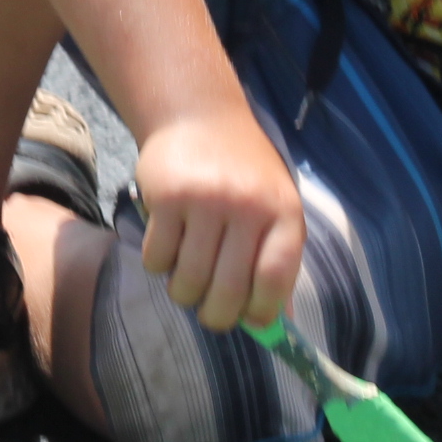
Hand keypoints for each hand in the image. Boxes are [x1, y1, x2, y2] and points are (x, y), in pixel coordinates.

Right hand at [130, 102, 302, 334]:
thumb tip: (278, 325)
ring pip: (188, 282)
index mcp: (283, 212)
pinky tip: (169, 247)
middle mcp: (247, 206)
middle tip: (210, 313)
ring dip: (184, 293)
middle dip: (216, 316)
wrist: (200, 116)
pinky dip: (159, 266)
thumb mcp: (274, 208)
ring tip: (187, 279)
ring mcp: (205, 201)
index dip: (262, 312)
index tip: (250, 320)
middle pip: (228, 291)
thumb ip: (277, 261)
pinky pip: (157, 260)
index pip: (275, 279)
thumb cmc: (244, 171)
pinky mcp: (165, 198)